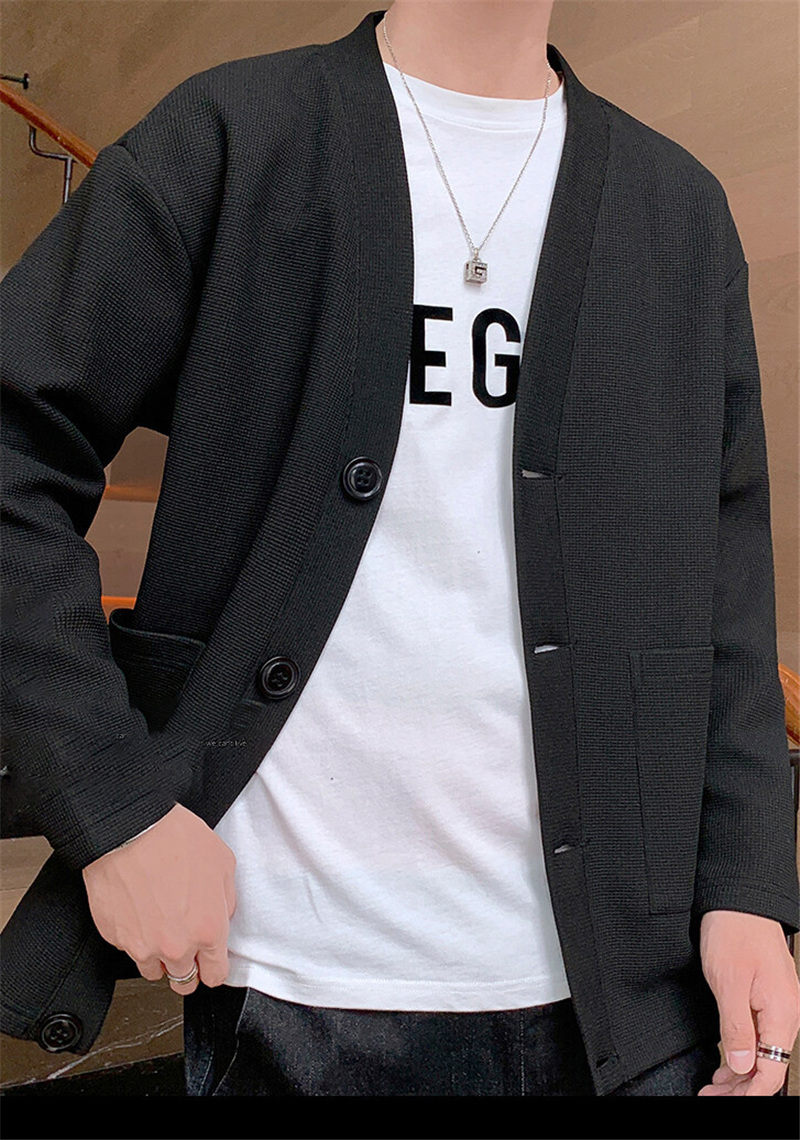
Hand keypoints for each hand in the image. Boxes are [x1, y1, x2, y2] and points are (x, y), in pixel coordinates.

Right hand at [81, 803, 236, 993]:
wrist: (129, 831)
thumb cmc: (174, 840)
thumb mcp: (223, 862)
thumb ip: (227, 899)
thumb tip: (223, 915)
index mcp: (207, 930)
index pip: (215, 975)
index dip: (213, 968)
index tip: (209, 963)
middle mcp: (175, 946)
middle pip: (184, 981)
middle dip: (187, 966)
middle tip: (184, 943)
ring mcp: (142, 947)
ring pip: (154, 971)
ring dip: (158, 956)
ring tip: (159, 925)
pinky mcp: (116, 939)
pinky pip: (129, 949)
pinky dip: (134, 937)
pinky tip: (138, 911)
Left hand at [697, 909, 799, 1095]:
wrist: (738, 899)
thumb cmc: (734, 931)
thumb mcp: (729, 982)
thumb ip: (737, 1026)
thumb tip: (742, 1065)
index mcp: (782, 1013)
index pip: (772, 1071)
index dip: (749, 1093)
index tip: (724, 1102)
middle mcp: (785, 1013)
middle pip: (768, 1066)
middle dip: (741, 1088)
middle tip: (711, 1097)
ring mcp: (777, 1005)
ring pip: (764, 1053)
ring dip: (740, 1074)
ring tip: (715, 1087)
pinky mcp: (765, 997)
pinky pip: (759, 1035)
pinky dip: (742, 1052)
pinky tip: (726, 1062)